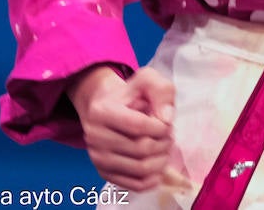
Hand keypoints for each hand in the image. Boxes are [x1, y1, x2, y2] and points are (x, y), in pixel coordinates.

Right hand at [69, 65, 181, 191]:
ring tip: (164, 147)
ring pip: (140, 168)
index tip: (166, 123)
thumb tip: (167, 118)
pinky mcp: (104, 173)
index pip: (139, 126)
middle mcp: (95, 137)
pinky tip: (159, 165)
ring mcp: (97, 158)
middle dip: (163, 143)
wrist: (105, 107)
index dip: (160, 127)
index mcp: (102, 112)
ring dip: (161, 160)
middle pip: (141, 148)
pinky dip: (153, 178)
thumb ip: (161, 90)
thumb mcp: (147, 80)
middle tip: (169, 136)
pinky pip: (134, 184)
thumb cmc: (130, 95)